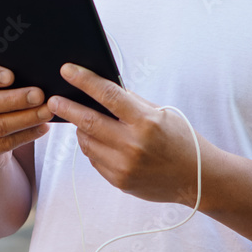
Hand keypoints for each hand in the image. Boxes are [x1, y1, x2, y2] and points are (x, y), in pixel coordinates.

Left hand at [47, 63, 204, 205]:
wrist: (198, 179)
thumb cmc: (182, 139)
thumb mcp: (162, 113)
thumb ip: (132, 102)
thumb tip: (101, 89)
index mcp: (145, 121)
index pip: (107, 94)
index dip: (84, 80)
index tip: (67, 70)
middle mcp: (133, 144)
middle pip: (88, 121)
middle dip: (66, 108)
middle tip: (53, 100)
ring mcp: (124, 166)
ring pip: (87, 142)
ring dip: (81, 129)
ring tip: (82, 120)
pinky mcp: (120, 181)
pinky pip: (95, 159)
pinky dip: (93, 147)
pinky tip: (101, 141)